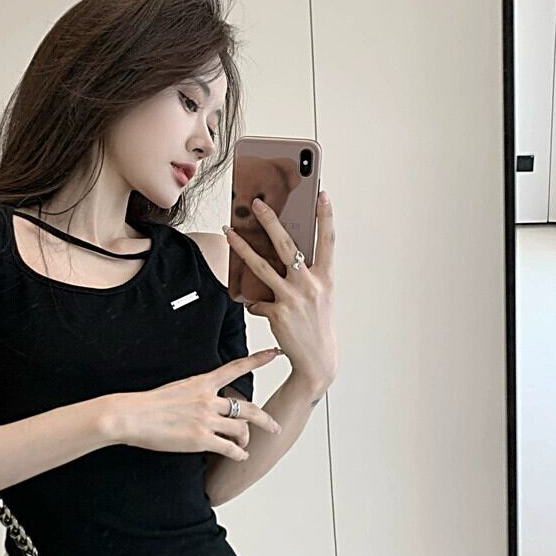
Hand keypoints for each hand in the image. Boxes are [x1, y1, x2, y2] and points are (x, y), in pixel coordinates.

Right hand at [108, 349, 282, 460]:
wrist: (132, 415)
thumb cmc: (148, 403)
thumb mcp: (176, 388)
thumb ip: (196, 393)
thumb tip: (207, 403)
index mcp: (202, 383)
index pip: (236, 368)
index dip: (258, 360)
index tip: (275, 352)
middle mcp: (209, 400)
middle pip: (247, 408)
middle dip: (265, 418)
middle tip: (274, 426)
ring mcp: (206, 420)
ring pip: (241, 429)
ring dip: (246, 439)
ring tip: (245, 445)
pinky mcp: (201, 440)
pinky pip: (229, 448)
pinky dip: (238, 454)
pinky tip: (239, 456)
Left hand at [223, 191, 337, 395]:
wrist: (317, 361)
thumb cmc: (317, 326)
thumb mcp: (320, 298)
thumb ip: (305, 277)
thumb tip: (283, 260)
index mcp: (325, 279)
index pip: (327, 241)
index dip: (325, 217)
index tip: (322, 194)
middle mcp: (310, 285)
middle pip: (287, 246)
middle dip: (270, 221)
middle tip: (257, 202)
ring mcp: (293, 299)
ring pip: (261, 267)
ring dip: (241, 247)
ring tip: (228, 231)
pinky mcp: (277, 314)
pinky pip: (256, 302)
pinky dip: (253, 303)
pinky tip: (254, 305)